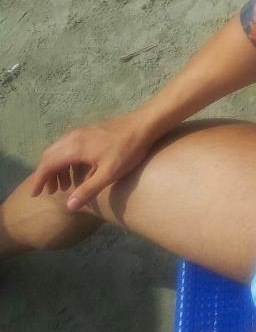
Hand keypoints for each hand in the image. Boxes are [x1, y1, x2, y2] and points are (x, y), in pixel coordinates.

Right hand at [30, 111, 157, 210]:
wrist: (144, 124)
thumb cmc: (128, 150)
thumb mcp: (109, 173)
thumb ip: (88, 190)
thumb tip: (69, 206)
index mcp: (74, 147)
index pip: (48, 164)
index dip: (39, 180)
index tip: (35, 194)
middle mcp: (73, 136)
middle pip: (50, 155)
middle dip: (46, 175)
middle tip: (50, 192)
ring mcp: (82, 131)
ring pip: (59, 149)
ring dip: (57, 167)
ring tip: (64, 186)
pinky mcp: (90, 130)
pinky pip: (69, 145)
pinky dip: (66, 159)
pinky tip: (77, 171)